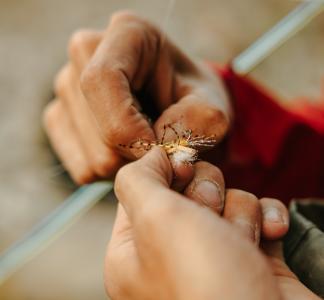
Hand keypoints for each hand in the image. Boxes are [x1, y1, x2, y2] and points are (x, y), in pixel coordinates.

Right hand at [43, 11, 230, 183]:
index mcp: (126, 36)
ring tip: (147, 145)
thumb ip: (200, 120)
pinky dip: (113, 173)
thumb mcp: (213, 107)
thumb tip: (159, 145)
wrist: (179, 108)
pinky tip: (128, 152)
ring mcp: (67, 90)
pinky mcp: (62, 121)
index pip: (102, 80)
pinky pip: (83, 169)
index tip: (159, 150)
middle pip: (97, 127)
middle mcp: (87, 57)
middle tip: (163, 145)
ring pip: (92, 157)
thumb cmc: (194, 102)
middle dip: (137, 152)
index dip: (128, 127)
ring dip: (128, 165)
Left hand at [105, 147, 319, 299]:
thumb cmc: (204, 284)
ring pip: (226, 199)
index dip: (164, 172)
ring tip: (241, 242)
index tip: (181, 169)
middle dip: (206, 194)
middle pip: (188, 189)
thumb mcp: (155, 220)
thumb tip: (152, 156)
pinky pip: (257, 213)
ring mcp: (213, 254)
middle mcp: (171, 252)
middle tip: (209, 215)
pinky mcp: (251, 255)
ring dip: (239, 214)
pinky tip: (269, 237)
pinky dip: (266, 219)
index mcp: (134, 250)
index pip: (142, 189)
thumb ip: (139, 179)